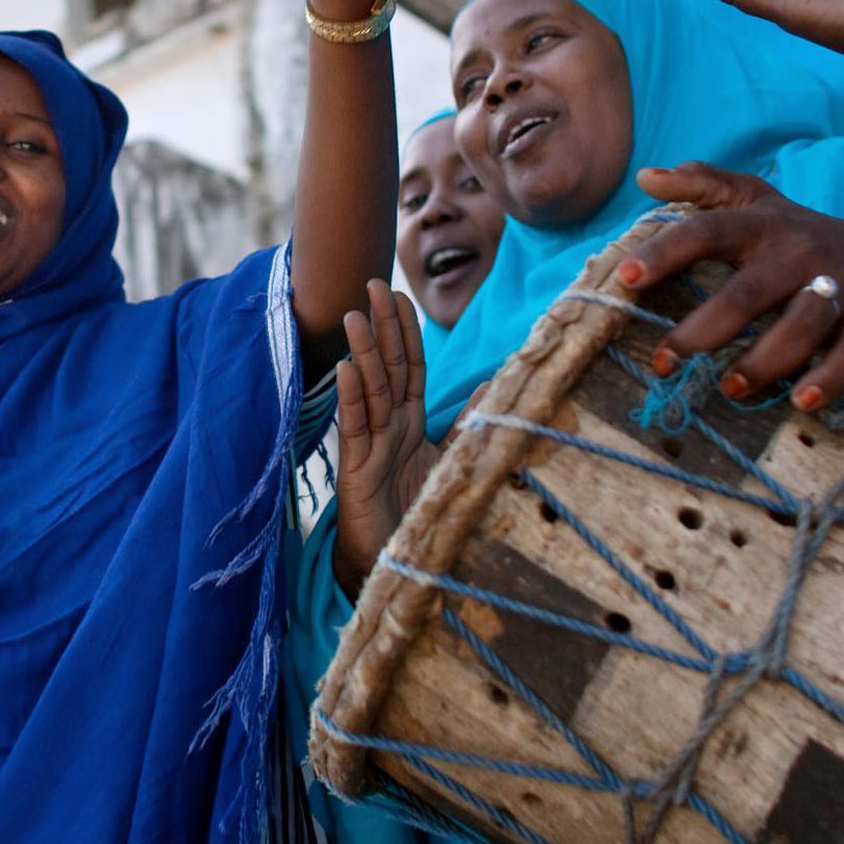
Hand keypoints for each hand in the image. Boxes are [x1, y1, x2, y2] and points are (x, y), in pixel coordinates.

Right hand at [332, 280, 439, 598]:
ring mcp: (370, 445)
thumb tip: (496, 382)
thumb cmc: (419, 510)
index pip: (410, 365)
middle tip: (373, 283)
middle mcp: (389, 426)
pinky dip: (350, 397)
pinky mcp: (356, 469)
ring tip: (356, 315)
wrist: (396, 560)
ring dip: (361, 352)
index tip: (399, 294)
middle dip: (381, 326)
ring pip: (368, 389)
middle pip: (387, 366)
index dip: (405, 330)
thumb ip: (469, 423)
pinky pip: (353, 427)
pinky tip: (347, 369)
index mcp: (410, 421)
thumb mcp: (452, 460)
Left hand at [618, 163, 843, 408]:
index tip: (626, 278)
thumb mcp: (755, 203)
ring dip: (763, 362)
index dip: (666, 251)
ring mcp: (838, 288)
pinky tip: (800, 403)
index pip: (708, 231)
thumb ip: (702, 185)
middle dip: (704, 330)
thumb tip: (644, 176)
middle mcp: (800, 253)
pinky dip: (828, 380)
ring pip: (801, 327)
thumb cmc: (799, 237)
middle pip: (749, 292)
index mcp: (763, 226)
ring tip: (728, 389)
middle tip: (664, 362)